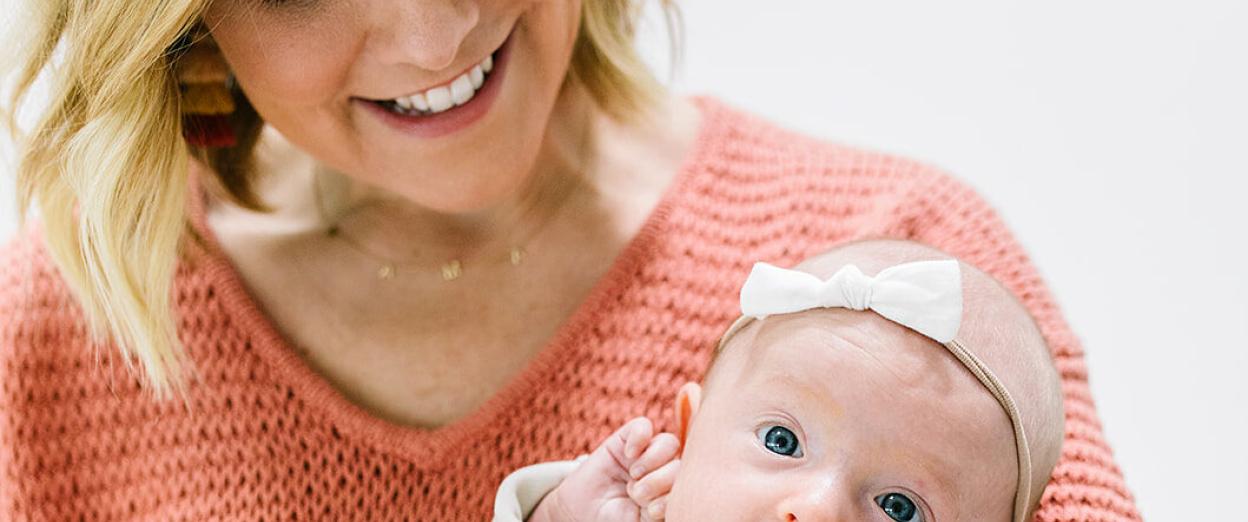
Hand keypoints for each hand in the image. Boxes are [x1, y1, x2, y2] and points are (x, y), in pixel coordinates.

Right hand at [529, 417, 680, 521]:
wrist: (581, 510)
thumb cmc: (614, 519)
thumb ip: (661, 509)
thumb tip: (674, 500)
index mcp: (671, 492)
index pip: (689, 485)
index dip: (673, 496)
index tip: (651, 511)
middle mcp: (663, 470)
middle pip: (680, 465)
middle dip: (659, 482)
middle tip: (637, 495)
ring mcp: (646, 453)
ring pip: (669, 443)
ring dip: (652, 461)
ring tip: (634, 476)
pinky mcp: (627, 438)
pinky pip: (644, 426)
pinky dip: (639, 439)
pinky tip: (628, 455)